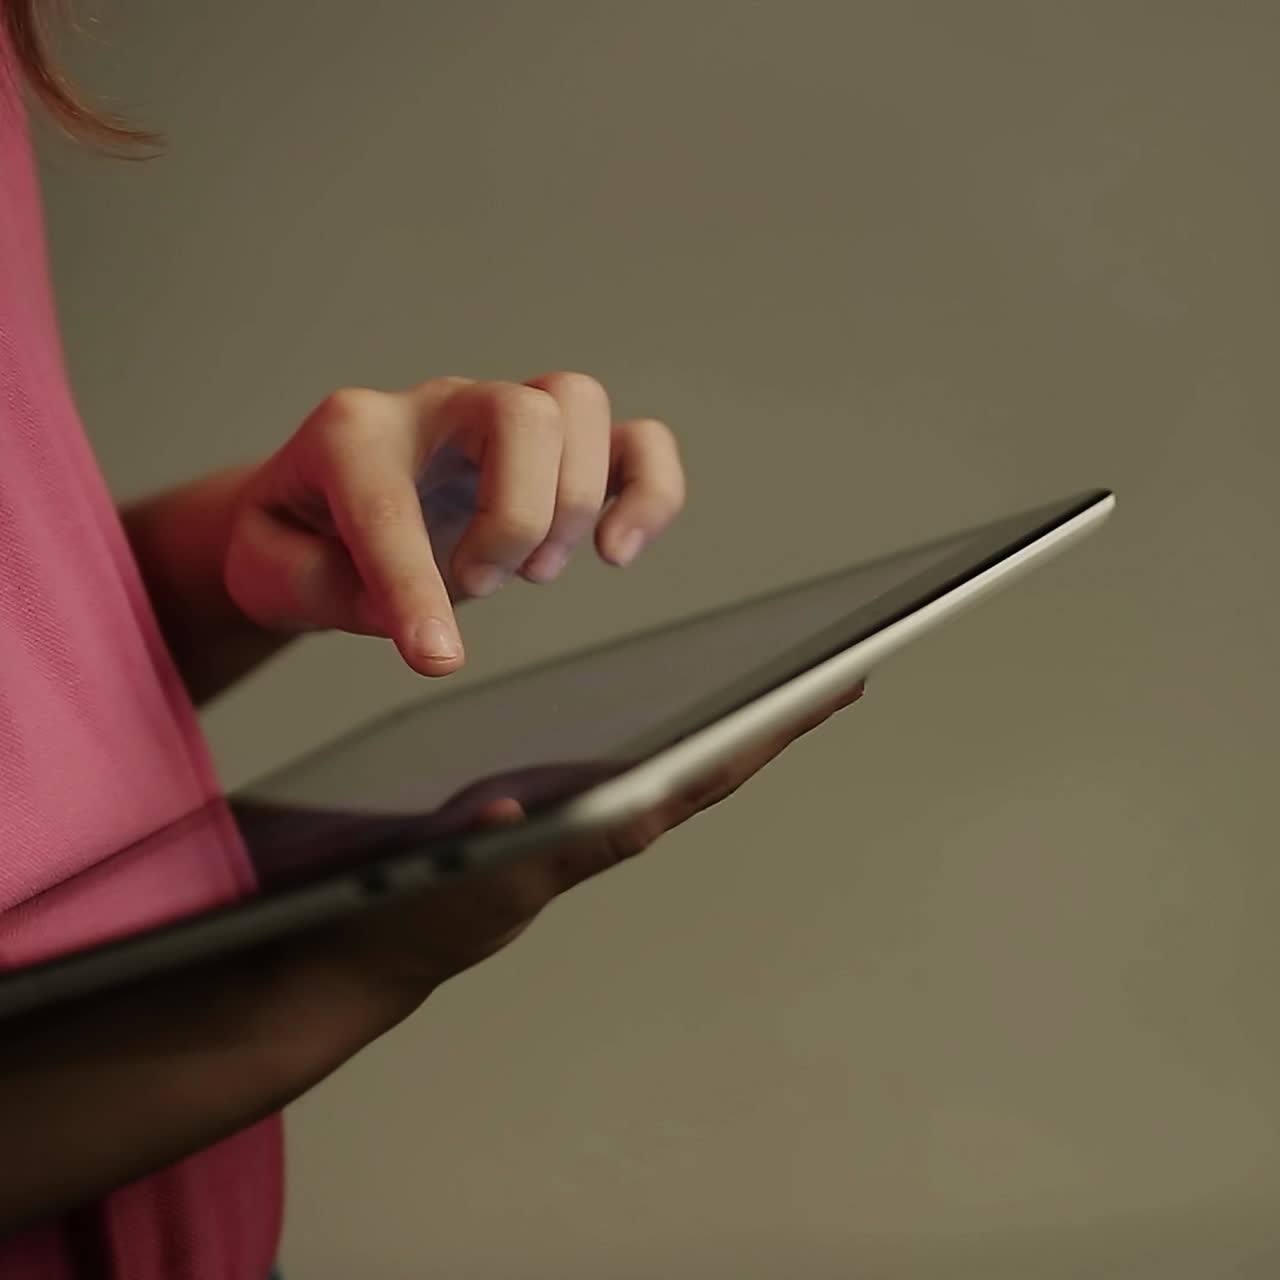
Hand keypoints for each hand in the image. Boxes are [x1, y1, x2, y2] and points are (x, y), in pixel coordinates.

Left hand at [224, 373, 684, 674]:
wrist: (314, 506)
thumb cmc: (295, 536)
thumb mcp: (269, 572)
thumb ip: (327, 589)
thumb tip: (418, 615)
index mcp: (352, 435)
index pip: (394, 501)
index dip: (417, 586)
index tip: (437, 659)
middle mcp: (435, 408)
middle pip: (522, 413)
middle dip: (515, 518)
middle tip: (478, 585)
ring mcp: (499, 421)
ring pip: (577, 405)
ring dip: (572, 504)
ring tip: (535, 570)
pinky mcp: (551, 454)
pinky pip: (634, 440)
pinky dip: (651, 491)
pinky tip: (619, 548)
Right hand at [298, 680, 865, 1010]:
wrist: (368, 945)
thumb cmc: (404, 915)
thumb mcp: (439, 885)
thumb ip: (477, 854)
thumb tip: (513, 812)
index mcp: (591, 833)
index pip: (699, 776)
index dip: (768, 731)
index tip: (836, 686)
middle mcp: (606, 824)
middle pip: (712, 764)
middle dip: (782, 717)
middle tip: (849, 668)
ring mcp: (590, 819)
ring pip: (684, 766)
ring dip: (742, 725)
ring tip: (793, 680)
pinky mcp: (565, 815)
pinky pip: (643, 768)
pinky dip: (687, 735)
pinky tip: (696, 711)